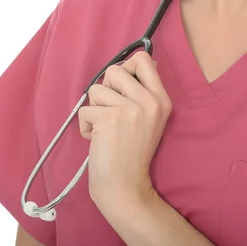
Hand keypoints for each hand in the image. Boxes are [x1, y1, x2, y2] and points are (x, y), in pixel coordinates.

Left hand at [78, 51, 171, 208]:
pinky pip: (85, 109)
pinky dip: (85, 126)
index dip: (125, 69)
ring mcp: (130, 109)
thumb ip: (141, 92)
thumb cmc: (131, 152)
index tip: (121, 89)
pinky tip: (96, 139)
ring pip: (96, 89)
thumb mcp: (148, 118)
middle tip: (111, 113)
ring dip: (94, 109)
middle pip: (114, 70)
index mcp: (161, 99)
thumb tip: (133, 62)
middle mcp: (149, 101)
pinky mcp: (109, 118)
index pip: (143, 59)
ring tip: (105, 129)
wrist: (125, 186)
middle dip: (105, 90)